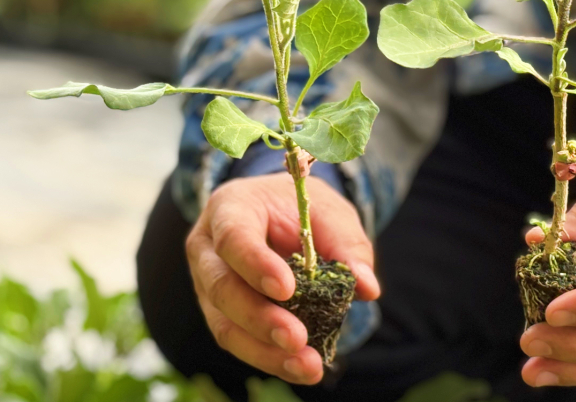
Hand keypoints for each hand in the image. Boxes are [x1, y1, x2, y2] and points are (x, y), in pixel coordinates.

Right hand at [185, 173, 379, 384]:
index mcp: (230, 208)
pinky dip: (268, 357)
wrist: (279, 214)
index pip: (233, 237)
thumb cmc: (300, 209)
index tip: (287, 289)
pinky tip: (298, 367)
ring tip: (306, 365)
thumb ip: (347, 245)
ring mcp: (207, 284)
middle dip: (260, 318)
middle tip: (297, 338)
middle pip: (223, 287)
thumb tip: (367, 287)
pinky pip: (237, 341)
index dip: (255, 264)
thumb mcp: (329, 212)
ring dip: (264, 350)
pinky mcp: (219, 313)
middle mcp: (207, 248)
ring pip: (225, 324)